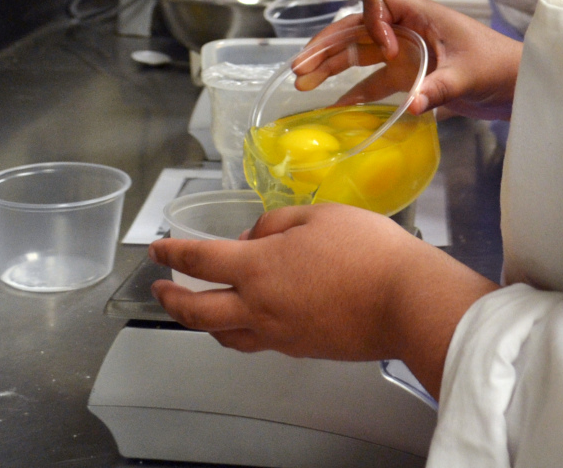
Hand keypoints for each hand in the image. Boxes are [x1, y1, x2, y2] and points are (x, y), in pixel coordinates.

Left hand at [150, 204, 496, 396]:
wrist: (405, 299)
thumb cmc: (367, 250)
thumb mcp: (319, 214)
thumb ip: (278, 222)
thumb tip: (256, 235)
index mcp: (258, 267)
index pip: (199, 260)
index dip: (172, 252)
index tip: (157, 248)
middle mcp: (258, 306)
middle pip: (197, 311)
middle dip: (172, 300)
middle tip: (161, 290)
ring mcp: (278, 333)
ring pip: (224, 335)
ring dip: (203, 322)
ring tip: (201, 309)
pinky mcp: (301, 348)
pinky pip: (257, 342)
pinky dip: (242, 330)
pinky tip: (253, 319)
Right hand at [300, 0, 522, 119]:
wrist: (517, 85)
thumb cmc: (500, 66)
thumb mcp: (469, 74)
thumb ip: (440, 88)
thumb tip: (412, 105)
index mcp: (422, 16)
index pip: (379, 2)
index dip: (372, 24)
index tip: (386, 53)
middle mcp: (408, 31)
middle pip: (359, 29)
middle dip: (329, 45)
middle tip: (301, 66)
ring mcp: (407, 54)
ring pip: (361, 54)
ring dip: (332, 66)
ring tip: (303, 81)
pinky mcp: (410, 76)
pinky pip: (374, 81)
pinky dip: (353, 91)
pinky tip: (332, 105)